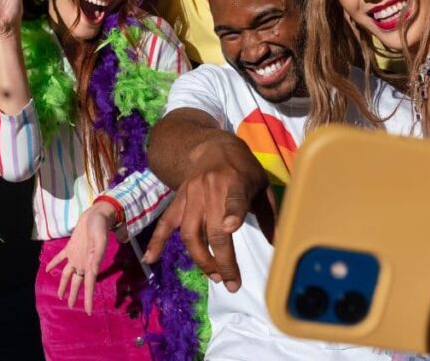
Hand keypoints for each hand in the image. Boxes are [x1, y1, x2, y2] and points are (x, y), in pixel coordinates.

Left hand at [44, 201, 115, 314]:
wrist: (97, 215)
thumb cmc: (100, 227)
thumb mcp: (100, 241)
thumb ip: (97, 256)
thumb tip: (94, 271)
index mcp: (90, 263)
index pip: (89, 285)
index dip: (88, 298)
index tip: (88, 311)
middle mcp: (83, 262)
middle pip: (77, 282)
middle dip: (73, 294)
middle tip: (70, 306)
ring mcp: (76, 255)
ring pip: (68, 274)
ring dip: (64, 284)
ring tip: (60, 295)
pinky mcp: (71, 247)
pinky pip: (61, 258)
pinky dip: (54, 264)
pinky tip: (48, 269)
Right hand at [142, 142, 274, 292]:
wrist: (214, 148)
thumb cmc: (243, 170)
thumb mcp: (262, 186)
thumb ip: (269, 215)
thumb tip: (278, 245)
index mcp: (236, 180)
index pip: (234, 198)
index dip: (232, 212)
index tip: (231, 227)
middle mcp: (210, 188)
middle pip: (212, 229)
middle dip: (221, 260)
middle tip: (231, 282)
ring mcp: (191, 195)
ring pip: (190, 233)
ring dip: (201, 259)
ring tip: (215, 276)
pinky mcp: (178, 200)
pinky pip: (165, 222)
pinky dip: (157, 241)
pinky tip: (151, 259)